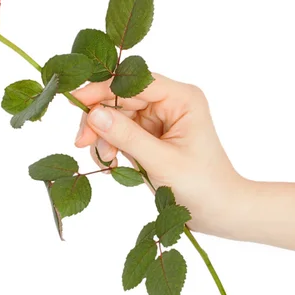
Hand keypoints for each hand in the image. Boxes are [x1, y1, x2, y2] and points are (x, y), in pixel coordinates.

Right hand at [71, 73, 243, 235]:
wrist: (220, 212)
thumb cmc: (202, 186)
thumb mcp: (161, 161)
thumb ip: (126, 136)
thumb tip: (93, 114)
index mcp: (182, 98)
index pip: (136, 82)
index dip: (103, 89)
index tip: (74, 101)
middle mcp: (171, 103)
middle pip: (122, 99)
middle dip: (101, 120)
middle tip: (82, 143)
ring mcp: (161, 120)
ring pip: (118, 117)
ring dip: (105, 138)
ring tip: (107, 162)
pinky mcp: (153, 136)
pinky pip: (122, 134)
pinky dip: (113, 148)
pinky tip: (113, 165)